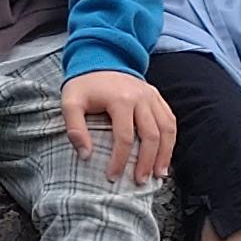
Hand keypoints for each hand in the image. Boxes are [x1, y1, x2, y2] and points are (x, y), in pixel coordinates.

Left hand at [60, 68, 173, 183]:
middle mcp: (141, 97)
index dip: (120, 160)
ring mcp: (152, 96)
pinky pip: (170, 121)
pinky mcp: (157, 97)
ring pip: (166, 129)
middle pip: (151, 136)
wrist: (101, 58)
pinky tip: (164, 156)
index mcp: (120, 99)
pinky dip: (170, 141)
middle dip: (146, 162)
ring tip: (158, 174)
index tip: (112, 177)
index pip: (125, 137)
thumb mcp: (70, 102)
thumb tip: (85, 155)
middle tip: (139, 181)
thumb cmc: (84, 85)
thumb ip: (74, 127)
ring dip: (164, 154)